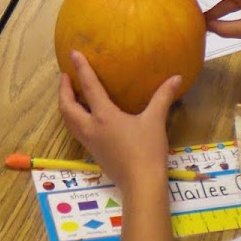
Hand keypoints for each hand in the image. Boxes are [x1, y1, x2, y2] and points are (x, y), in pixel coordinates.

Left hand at [58, 51, 180, 194]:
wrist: (140, 185)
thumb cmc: (147, 152)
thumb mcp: (155, 121)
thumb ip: (163, 97)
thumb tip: (176, 77)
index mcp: (103, 116)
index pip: (88, 87)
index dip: (81, 68)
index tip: (72, 54)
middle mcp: (90, 127)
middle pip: (67, 106)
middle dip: (63, 89)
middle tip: (65, 76)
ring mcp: (89, 142)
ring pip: (68, 120)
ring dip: (65, 105)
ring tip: (69, 94)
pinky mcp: (93, 152)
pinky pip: (75, 130)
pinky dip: (73, 118)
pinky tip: (84, 117)